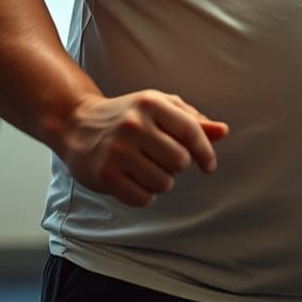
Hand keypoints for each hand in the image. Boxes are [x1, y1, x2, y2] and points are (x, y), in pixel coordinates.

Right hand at [60, 90, 228, 206]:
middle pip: (180, 161)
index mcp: (151, 103)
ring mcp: (117, 150)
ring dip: (161, 180)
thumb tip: (223, 132)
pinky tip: (133, 179)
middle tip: (163, 159)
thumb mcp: (160, 107)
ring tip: (146, 167)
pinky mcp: (105, 175)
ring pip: (164, 183)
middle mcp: (134, 124)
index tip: (209, 166)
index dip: (205, 151)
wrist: (78, 124)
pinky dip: (144, 194)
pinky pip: (142, 199)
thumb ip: (193, 120)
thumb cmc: (129, 115)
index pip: (190, 130)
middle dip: (178, 165)